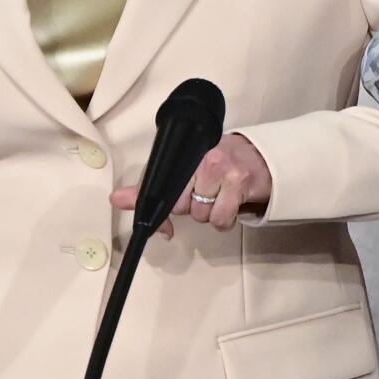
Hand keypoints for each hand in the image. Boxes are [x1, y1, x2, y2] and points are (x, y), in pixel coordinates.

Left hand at [109, 133, 271, 238]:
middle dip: (190, 207)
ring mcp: (222, 169)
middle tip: (205, 193)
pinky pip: (220, 220)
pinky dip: (225, 220)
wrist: (261, 158)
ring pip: (200, 214)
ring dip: (209, 214)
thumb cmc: (220, 163)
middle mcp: (202, 157)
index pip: (157, 182)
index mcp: (185, 152)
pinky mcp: (239, 183)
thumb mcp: (184, 169)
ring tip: (220, 196)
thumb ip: (150, 185)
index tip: (164, 226)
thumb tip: (117, 200)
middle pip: (179, 205)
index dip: (159, 209)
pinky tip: (230, 205)